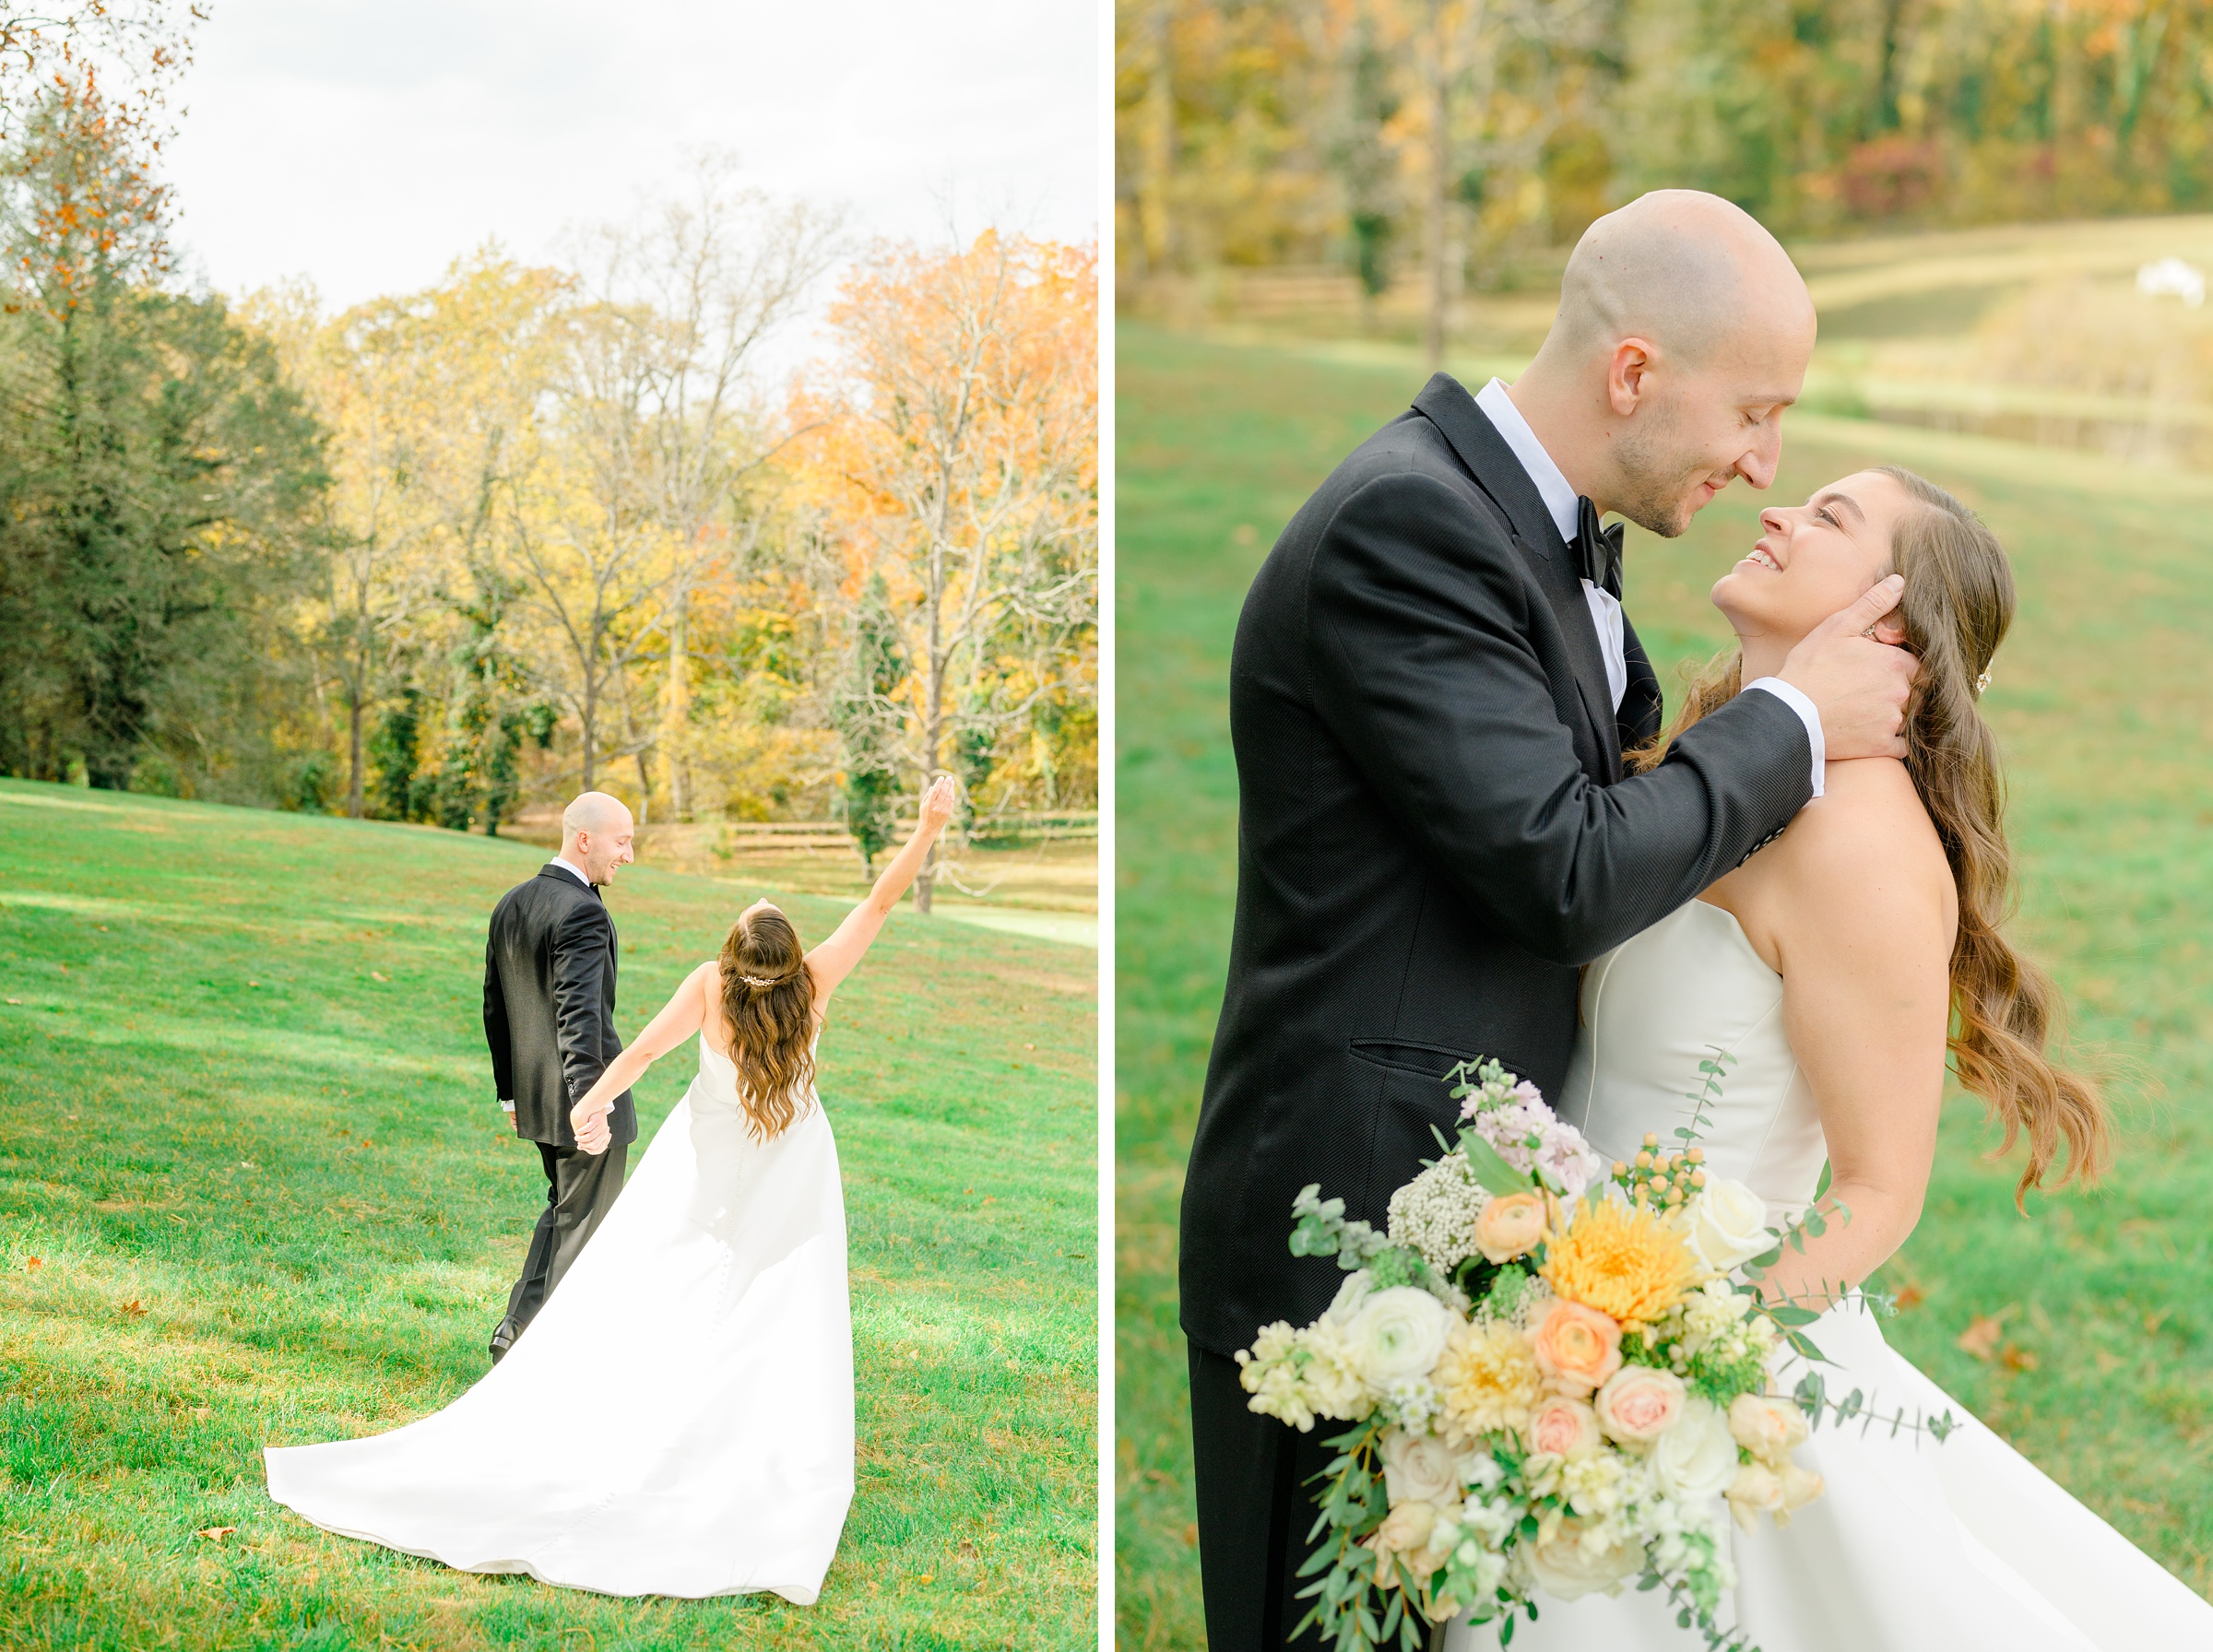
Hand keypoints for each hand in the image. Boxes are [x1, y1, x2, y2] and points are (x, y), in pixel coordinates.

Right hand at [572, 1099, 611, 1156]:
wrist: (598, 1108)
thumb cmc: (594, 1121)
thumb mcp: (593, 1131)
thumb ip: (587, 1140)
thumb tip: (579, 1147)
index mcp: (605, 1136)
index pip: (599, 1149)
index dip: (589, 1150)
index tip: (582, 1146)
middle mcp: (605, 1132)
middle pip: (594, 1144)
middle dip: (584, 1144)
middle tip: (578, 1142)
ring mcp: (602, 1126)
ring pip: (589, 1137)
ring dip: (581, 1138)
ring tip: (577, 1136)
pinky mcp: (597, 1120)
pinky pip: (587, 1129)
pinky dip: (581, 1131)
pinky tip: (578, 1131)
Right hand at [917, 773, 957, 832]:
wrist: (929, 828)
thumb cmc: (925, 815)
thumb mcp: (923, 805)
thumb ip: (928, 795)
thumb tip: (934, 786)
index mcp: (929, 804)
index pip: (935, 791)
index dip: (939, 783)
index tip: (941, 778)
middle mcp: (936, 806)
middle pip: (943, 792)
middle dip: (947, 784)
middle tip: (949, 777)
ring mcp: (943, 810)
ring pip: (948, 796)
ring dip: (951, 788)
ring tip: (952, 782)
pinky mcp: (948, 813)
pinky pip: (951, 802)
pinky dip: (952, 795)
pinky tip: (952, 790)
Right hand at [1777, 575, 1916, 760]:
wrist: (1788, 713)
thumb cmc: (1809, 668)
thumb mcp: (1836, 628)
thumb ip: (1872, 604)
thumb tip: (1900, 581)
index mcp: (1896, 663)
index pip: (1918, 665)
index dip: (1901, 668)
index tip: (1879, 671)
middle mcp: (1902, 692)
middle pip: (1918, 692)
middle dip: (1901, 691)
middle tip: (1870, 692)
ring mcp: (1893, 721)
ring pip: (1909, 717)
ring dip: (1895, 715)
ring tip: (1866, 712)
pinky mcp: (1882, 745)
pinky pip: (1901, 744)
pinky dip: (1891, 739)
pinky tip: (1869, 732)